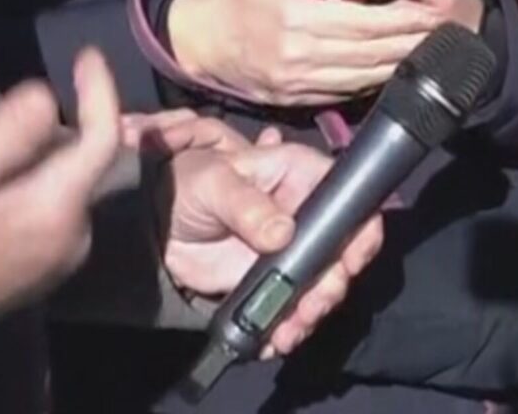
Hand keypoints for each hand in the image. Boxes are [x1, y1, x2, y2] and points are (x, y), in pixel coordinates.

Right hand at [0, 47, 123, 338]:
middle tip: (5, 118)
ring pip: (69, 184)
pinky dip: (38, 183)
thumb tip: (47, 97)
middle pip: (85, 162)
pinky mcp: (47, 268)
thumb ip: (7, 135)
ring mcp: (64, 256)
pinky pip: (57, 208)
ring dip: (43, 157)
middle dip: (58, 128)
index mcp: (61, 209)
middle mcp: (77, 235)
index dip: (100, 93)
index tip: (86, 56)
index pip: (103, 140)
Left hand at [156, 127, 384, 357]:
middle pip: (342, 252)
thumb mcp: (213, 184)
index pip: (349, 198)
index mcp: (300, 176)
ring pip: (322, 286)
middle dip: (332, 286)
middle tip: (310, 308)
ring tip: (288, 332)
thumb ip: (247, 205)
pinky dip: (288, 327)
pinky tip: (273, 340)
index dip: (360, 229)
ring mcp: (293, 252)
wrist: (157, 226)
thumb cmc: (189, 184)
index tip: (350, 262)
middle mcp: (307, 215)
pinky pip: (294, 308)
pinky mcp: (275, 283)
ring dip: (311, 313)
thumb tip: (282, 233)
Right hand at [166, 0, 449, 104]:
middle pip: (370, 53)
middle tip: (445, 35)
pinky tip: (394, 72)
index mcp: (297, 18)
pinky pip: (345, 93)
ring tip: (430, 54)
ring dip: (399, 67)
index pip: (363, 21)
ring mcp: (300, 82)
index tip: (431, 12)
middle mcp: (302, 55)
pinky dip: (373, 83)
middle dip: (411, 44)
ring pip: (363, 78)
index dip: (401, 19)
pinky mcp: (297, 99)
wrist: (200, 43)